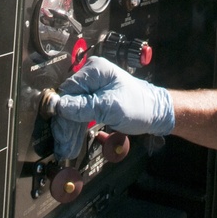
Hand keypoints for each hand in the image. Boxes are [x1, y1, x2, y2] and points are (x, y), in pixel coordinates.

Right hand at [50, 57, 173, 159]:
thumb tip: (60, 106)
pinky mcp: (95, 96)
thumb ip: (85, 107)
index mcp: (95, 70)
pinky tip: (72, 140)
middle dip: (66, 124)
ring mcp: (93, 85)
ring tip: (66, 148)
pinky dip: (76, 125)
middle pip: (69, 100)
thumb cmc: (139, 106)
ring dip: (69, 128)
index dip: (63, 113)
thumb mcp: (111, 108)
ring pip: (72, 108)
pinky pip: (80, 110)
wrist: (155, 112)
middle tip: (63, 146)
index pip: (69, 90)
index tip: (60, 132)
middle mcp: (91, 74)